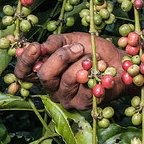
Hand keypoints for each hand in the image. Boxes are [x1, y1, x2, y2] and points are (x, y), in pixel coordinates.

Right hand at [13, 33, 131, 109]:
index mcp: (45, 71)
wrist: (119, 62)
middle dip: (61, 57)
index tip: (37, 47)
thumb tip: (42, 47)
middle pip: (44, 76)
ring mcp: (66, 97)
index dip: (25, 61)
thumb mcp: (73, 40)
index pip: (24, 73)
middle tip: (78, 48)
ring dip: (81, 63)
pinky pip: (83, 87)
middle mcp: (52, 87)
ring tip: (92, 57)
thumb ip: (56, 42)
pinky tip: (100, 69)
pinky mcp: (82, 103)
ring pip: (65, 80)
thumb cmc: (94, 51)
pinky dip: (93, 72)